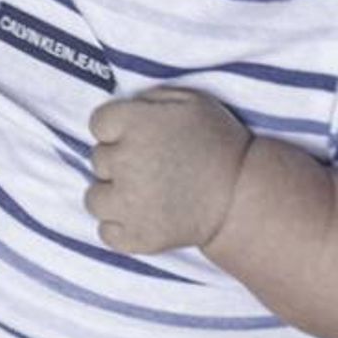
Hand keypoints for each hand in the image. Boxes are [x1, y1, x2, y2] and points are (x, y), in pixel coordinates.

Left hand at [85, 87, 251, 255]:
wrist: (243, 196)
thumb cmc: (217, 143)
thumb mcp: (189, 101)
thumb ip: (148, 100)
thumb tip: (122, 109)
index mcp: (135, 124)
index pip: (98, 124)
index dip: (117, 129)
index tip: (139, 137)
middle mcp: (126, 162)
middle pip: (98, 160)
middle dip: (120, 161)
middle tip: (151, 166)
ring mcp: (129, 204)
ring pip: (94, 199)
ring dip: (113, 196)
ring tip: (143, 194)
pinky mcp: (138, 237)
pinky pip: (106, 232)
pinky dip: (120, 228)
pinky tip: (141, 218)